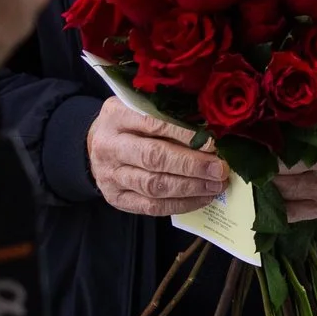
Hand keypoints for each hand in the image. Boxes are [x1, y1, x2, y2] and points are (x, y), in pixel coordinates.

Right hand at [87, 98, 226, 215]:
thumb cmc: (131, 124)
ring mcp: (110, 175)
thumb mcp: (143, 108)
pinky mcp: (117, 198)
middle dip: (192, 165)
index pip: (153, 124)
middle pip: (153, 157)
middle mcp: (110, 146)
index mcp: (116, 117)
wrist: (97, 145)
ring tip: (215, 185)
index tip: (212, 142)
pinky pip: (151, 206)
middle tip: (219, 169)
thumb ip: (169, 116)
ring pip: (153, 185)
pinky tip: (202, 198)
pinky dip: (180, 204)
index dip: (184, 134)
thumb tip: (210, 132)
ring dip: (190, 187)